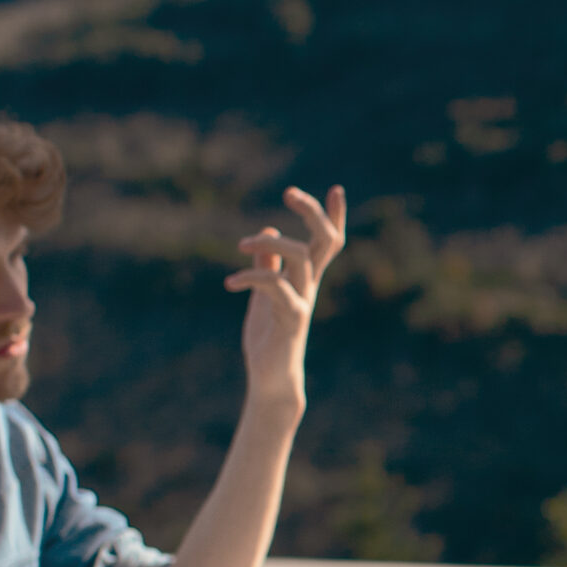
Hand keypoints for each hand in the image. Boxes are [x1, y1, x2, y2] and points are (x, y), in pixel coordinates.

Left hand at [225, 184, 345, 415]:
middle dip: (312, 212)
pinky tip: (230, 283)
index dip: (333, 217)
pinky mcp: (290, 317)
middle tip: (289, 192)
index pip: (326, 242)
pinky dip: (251, 276)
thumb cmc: (269, 337)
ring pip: (300, 257)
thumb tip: (269, 233)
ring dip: (266, 243)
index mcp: (305, 279)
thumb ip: (267, 264)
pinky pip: (275, 285)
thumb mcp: (264, 294)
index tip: (336, 189)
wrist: (271, 377)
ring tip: (239, 244)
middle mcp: (310, 286)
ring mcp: (303, 300)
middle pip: (324, 241)